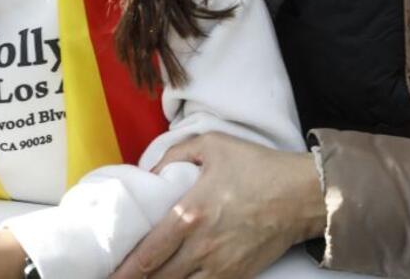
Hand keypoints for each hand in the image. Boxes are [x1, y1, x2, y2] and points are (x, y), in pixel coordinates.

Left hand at [109, 134, 324, 278]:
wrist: (303, 195)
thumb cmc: (257, 167)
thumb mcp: (212, 144)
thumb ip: (174, 154)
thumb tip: (149, 171)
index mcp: (190, 214)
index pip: (147, 253)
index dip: (124, 270)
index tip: (106, 275)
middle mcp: (202, 246)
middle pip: (158, 278)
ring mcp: (221, 266)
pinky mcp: (237, 276)